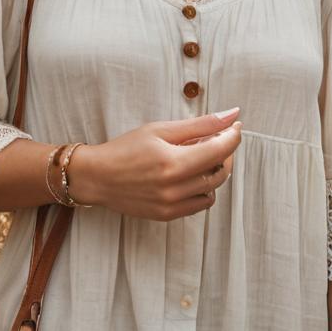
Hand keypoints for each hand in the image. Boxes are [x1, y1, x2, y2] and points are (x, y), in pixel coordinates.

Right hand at [69, 110, 241, 220]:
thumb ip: (200, 124)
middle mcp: (175, 188)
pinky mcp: (168, 216)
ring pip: (213, 189)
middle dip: (225, 153)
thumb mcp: (161, 129)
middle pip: (220, 171)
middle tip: (217, 139)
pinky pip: (201, 204)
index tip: (234, 126)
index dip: (232, 136)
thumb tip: (233, 114)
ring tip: (200, 156)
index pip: (220, 150)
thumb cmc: (126, 148)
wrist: (97, 177)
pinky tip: (191, 175)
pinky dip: (203, 188)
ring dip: (214, 171)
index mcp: (173, 162)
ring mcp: (172, 205)